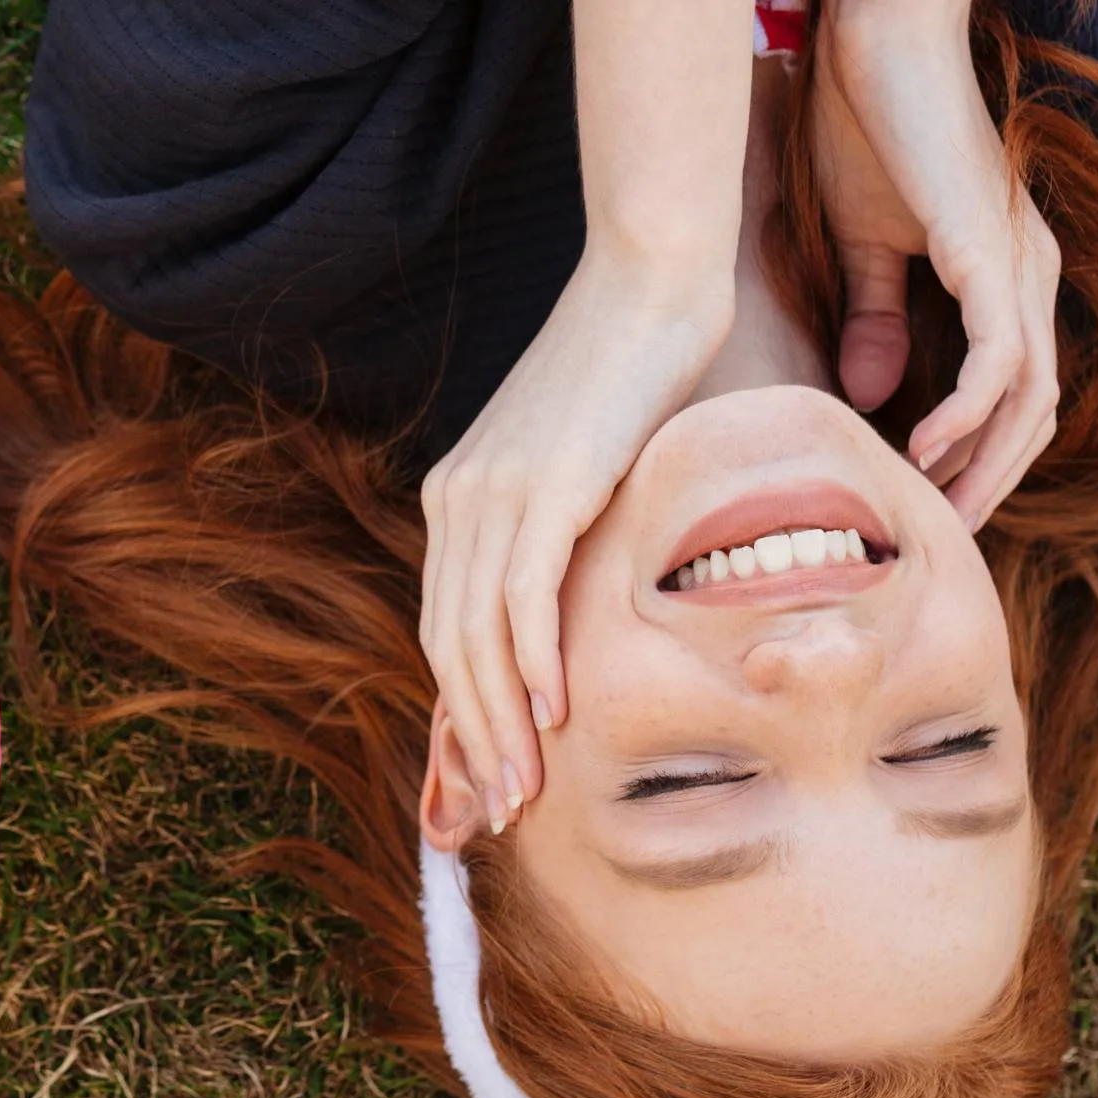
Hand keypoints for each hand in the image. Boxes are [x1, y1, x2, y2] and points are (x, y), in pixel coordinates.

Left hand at [417, 261, 729, 843]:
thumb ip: (570, 535)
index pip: (446, 628)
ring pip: (480, 634)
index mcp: (460, 499)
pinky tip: (555, 711)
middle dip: (476, 739)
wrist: (652, 284)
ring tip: (527, 789)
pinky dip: (533, 659)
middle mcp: (460, 498)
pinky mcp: (547, 481)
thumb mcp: (587, 471)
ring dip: (502, 721)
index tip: (490, 777)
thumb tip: (590, 607)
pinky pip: (524, 592)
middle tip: (505, 813)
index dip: (462, 711)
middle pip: (450, 646)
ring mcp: (497, 489)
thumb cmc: (637, 376)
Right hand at [807, 15, 1059, 528]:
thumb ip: (873, 314)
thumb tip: (873, 392)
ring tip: (934, 509)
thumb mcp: (863, 240)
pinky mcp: (993, 255)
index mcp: (1005, 267)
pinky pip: (1000, 363)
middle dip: (992, 477)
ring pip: (1029, 400)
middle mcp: (1029, 272)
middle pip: (1037, 410)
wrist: (877, 40)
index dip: (981, 450)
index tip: (928, 493)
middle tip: (941, 530)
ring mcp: (1019, 265)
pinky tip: (921, 447)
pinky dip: (967, 415)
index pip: (1015, 385)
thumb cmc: (866, 123)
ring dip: (985, 464)